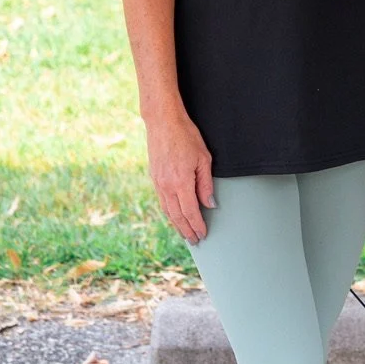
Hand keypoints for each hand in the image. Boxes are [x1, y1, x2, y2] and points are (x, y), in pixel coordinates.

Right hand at [146, 109, 215, 244]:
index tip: (203, 234)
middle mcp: (167, 186)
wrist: (162, 122)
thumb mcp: (204, 159)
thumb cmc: (186, 136)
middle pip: (177, 216)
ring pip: (167, 211)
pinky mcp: (154, 178)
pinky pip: (162, 201)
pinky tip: (174, 216)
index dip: (197, 225)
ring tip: (185, 233)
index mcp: (181, 182)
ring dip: (177, 224)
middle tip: (195, 241)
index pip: (190, 212)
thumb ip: (206, 184)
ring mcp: (158, 183)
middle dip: (187, 230)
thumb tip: (210, 204)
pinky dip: (169, 212)